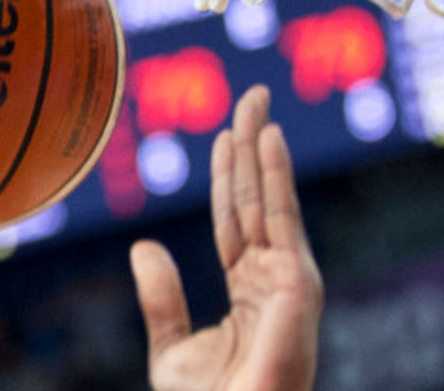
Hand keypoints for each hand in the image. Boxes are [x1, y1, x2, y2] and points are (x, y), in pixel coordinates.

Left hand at [129, 86, 324, 390]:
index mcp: (248, 292)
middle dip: (252, 147)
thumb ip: (162, 298)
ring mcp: (289, 281)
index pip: (235, 220)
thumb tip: (145, 246)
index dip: (228, 177)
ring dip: (263, 147)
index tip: (224, 135)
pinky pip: (281, 219)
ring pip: (269, 199)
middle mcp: (273, 280)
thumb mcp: (171, 347)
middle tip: (251, 96)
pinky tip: (269, 139)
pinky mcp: (298, 286)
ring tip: (256, 101)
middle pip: (256, 200)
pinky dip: (276, 175)